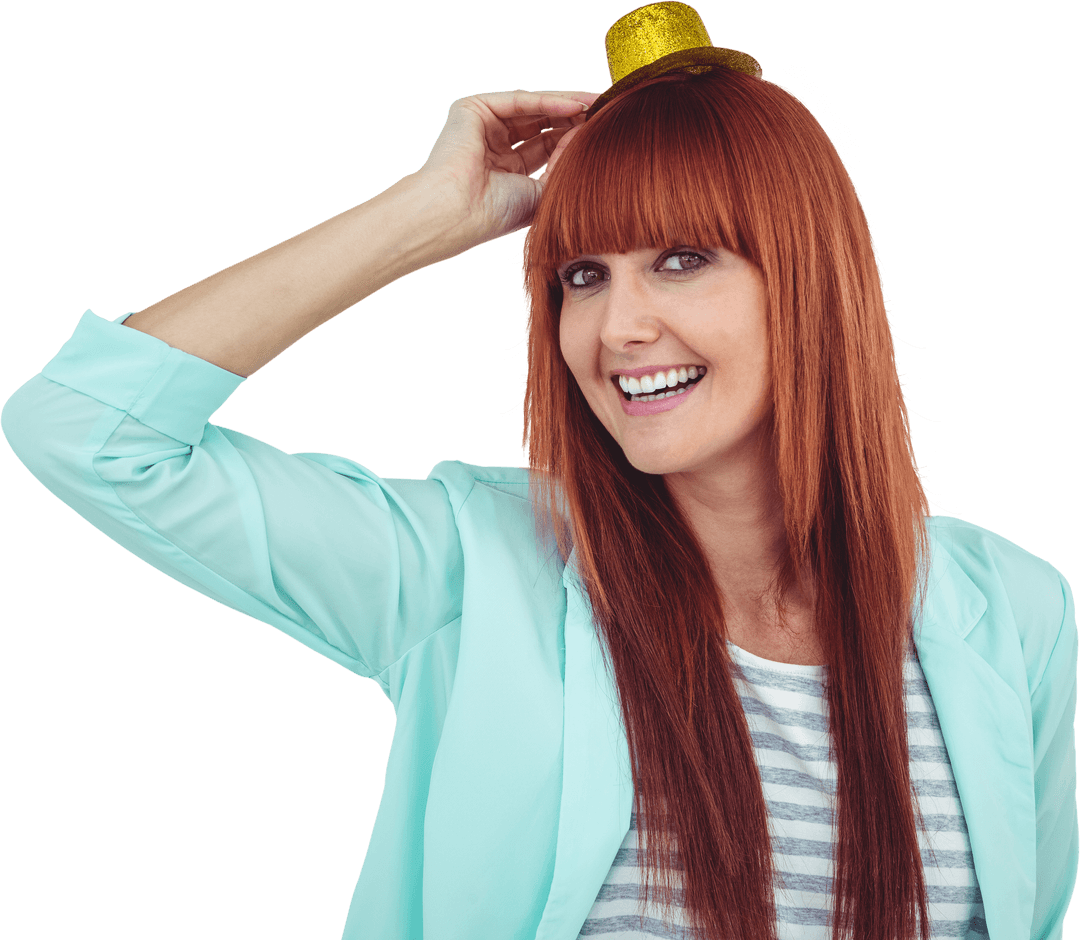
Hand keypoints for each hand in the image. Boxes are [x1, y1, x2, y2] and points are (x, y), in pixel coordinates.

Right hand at [416, 89, 600, 248]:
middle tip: (607, 111)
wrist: (460, 213)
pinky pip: (518, 100)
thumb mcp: (542, 192)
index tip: (605, 132)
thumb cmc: (496, 215)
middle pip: (541, 124)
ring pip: (532, 108)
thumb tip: (585, 138)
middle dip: (573, 117)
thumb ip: (562, 166)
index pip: (546, 146)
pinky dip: (548, 101)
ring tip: (597, 105)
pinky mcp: (472, 109)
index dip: (574, 138)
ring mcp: (482, 127)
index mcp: (506, 172)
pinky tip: (576, 105)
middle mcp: (494, 147)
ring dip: (566, 105)